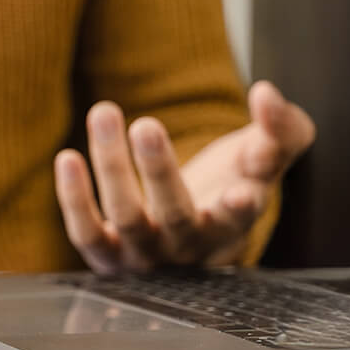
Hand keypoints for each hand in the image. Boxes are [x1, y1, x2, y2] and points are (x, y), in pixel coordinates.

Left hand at [54, 81, 315, 271]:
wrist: (193, 228)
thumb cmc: (236, 183)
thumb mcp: (268, 154)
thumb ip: (282, 127)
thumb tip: (267, 94)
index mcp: (233, 223)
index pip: (240, 216)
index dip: (239, 206)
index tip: (239, 191)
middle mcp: (188, 246)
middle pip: (175, 215)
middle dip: (159, 170)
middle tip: (146, 126)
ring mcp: (145, 255)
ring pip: (127, 217)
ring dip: (112, 166)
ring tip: (105, 112)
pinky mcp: (107, 254)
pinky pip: (87, 232)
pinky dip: (74, 198)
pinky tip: (67, 158)